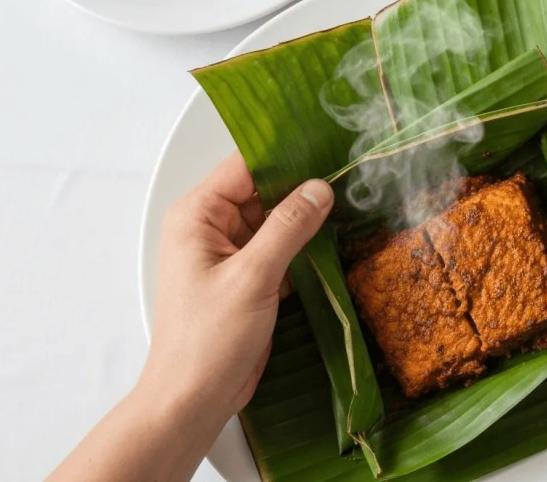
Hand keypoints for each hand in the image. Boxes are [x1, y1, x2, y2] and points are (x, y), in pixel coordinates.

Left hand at [144, 152, 333, 421]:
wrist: (194, 398)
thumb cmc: (208, 340)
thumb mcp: (253, 277)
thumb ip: (288, 227)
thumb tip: (320, 187)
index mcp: (198, 216)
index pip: (245, 167)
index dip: (286, 157)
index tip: (329, 149)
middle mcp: (211, 227)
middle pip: (263, 191)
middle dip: (302, 188)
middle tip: (350, 177)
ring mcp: (231, 253)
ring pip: (276, 220)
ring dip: (307, 219)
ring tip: (352, 204)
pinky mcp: (249, 278)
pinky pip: (280, 249)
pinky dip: (305, 247)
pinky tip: (337, 241)